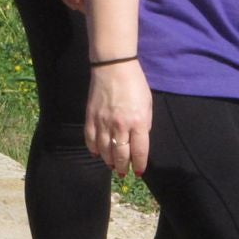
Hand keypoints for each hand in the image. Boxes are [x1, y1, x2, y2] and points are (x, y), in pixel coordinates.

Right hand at [85, 60, 151, 176]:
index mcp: (138, 122)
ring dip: (109, 161)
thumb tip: (138, 142)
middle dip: (123, 167)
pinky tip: (97, 153)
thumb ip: (144, 125)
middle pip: (121, 155)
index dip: (139, 165)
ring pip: (104, 151)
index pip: (139, 152)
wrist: (113, 66)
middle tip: (123, 171)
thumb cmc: (135, 84)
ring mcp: (103, 122)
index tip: (139, 172)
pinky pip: (91, 139)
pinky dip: (93, 149)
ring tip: (112, 164)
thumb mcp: (147, 104)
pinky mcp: (91, 117)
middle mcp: (120, 125)